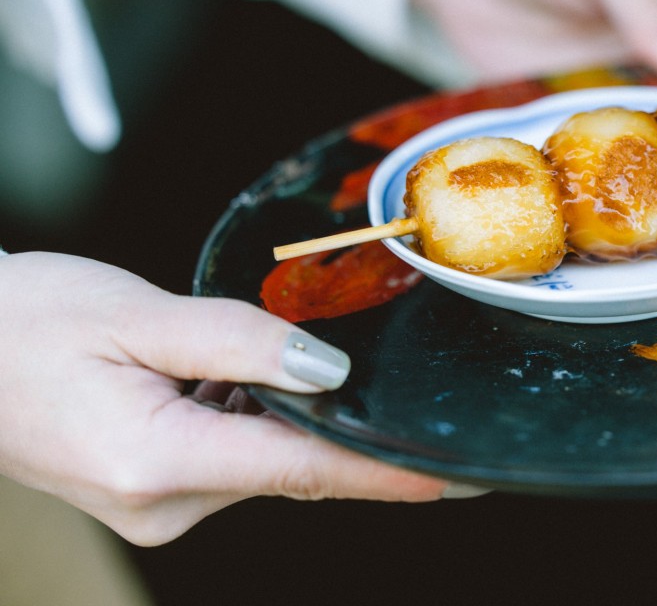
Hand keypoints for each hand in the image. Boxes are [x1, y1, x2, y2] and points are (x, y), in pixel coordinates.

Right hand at [0, 252, 470, 546]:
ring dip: (281, 413)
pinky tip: (222, 374)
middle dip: (335, 424)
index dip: (384, 474)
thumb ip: (240, 342)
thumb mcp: (136, 314)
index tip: (450, 481)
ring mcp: (153, 505)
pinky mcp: (150, 490)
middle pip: (289, 465)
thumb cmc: (22, 324)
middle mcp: (161, 502)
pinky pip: (228, 457)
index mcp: (157, 460)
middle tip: (371, 374)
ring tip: (243, 354)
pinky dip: (247, 418)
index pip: (303, 470)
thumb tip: (326, 371)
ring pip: (261, 459)